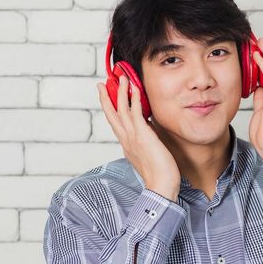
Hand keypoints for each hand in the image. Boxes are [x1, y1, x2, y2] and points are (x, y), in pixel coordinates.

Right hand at [96, 75, 180, 201]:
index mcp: (126, 145)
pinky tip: (134, 87)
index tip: (107, 99)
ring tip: (121, 78)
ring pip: (122, 109)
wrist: (161, 185)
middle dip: (106, 98)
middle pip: (112, 114)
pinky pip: (136, 112)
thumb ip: (145, 144)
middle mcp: (126, 140)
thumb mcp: (148, 156)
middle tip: (102, 84)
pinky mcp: (142, 134)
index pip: (115, 124)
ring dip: (120, 92)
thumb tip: (148, 134)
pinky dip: (133, 98)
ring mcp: (132, 136)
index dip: (110, 110)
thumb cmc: (159, 175)